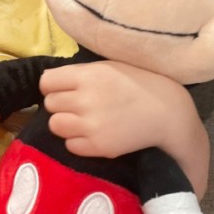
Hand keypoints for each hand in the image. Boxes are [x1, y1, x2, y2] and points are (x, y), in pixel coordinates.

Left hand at [41, 60, 208, 196]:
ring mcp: (91, 125)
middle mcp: (85, 99)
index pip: (46, 82)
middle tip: (78, 106)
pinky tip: (93, 134)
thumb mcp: (108, 67)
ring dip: (66, 123)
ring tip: (83, 121)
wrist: (167, 112)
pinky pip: (70, 145)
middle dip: (61, 105)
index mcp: (87, 75)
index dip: (53, 86)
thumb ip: (79, 73)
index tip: (64, 90)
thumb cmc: (137, 84)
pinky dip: (78, 141)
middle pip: (49, 104)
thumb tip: (48, 81)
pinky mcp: (98, 146)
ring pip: (55, 125)